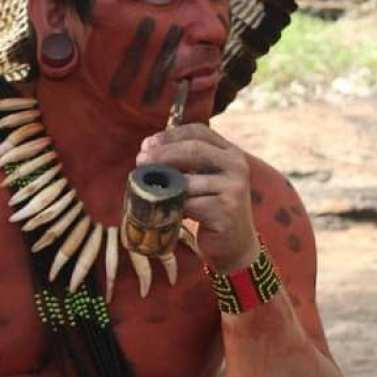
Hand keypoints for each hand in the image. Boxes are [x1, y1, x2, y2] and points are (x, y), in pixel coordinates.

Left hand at [136, 123, 258, 272]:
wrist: (235, 244)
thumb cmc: (211, 208)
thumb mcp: (202, 179)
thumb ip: (183, 163)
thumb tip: (146, 151)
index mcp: (230, 152)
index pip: (198, 131)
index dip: (170, 135)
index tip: (146, 144)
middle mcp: (237, 165)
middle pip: (194, 149)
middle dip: (162, 154)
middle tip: (140, 161)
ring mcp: (234, 188)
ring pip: (188, 181)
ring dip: (165, 187)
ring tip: (150, 192)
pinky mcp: (226, 211)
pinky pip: (189, 205)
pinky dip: (174, 208)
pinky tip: (168, 212)